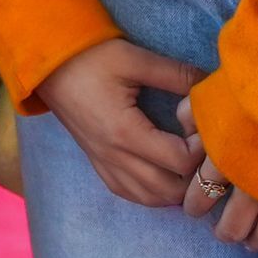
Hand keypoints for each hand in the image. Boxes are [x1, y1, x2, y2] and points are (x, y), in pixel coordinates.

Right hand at [36, 38, 204, 207]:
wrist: (48, 66)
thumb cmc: (90, 58)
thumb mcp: (135, 59)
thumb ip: (175, 74)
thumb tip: (208, 83)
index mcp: (125, 132)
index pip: (180, 161)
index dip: (201, 149)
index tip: (204, 126)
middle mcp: (115, 157)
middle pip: (170, 191)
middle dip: (194, 175)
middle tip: (202, 148)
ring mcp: (105, 164)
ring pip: (151, 199)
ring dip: (176, 188)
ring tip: (187, 162)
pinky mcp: (98, 164)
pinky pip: (131, 194)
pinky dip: (153, 192)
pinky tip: (163, 172)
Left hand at [176, 91, 257, 254]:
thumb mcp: (219, 90)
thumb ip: (196, 112)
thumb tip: (183, 129)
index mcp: (225, 152)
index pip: (201, 191)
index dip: (195, 204)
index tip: (193, 209)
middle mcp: (252, 176)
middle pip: (235, 222)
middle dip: (226, 232)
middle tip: (223, 234)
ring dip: (256, 242)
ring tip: (250, 244)